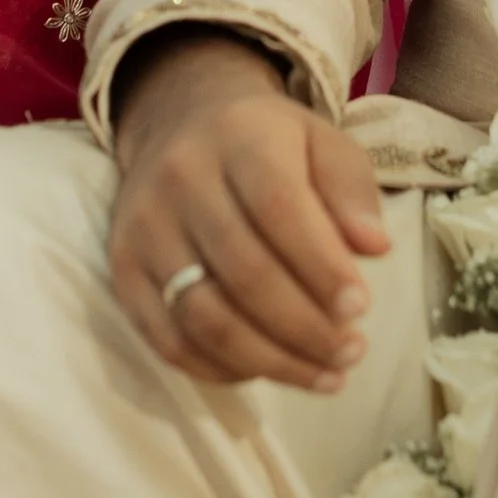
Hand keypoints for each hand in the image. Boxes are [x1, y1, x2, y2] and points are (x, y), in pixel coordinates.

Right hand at [107, 27, 391, 393]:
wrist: (178, 122)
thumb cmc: (267, 142)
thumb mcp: (321, 140)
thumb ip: (351, 189)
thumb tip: (374, 247)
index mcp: (239, 139)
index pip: (277, 207)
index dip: (319, 266)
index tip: (360, 308)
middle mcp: (181, 180)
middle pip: (242, 271)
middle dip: (304, 326)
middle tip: (351, 353)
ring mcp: (144, 228)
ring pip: (203, 315)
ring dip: (269, 360)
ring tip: (324, 375)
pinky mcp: (123, 268)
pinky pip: (167, 338)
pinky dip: (221, 369)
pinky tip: (266, 371)